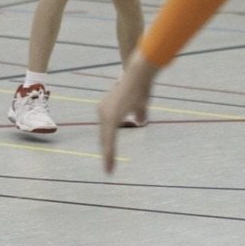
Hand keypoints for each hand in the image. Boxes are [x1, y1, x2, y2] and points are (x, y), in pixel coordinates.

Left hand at [96, 53, 156, 172]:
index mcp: (108, 108)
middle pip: (103, 137)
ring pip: (105, 140)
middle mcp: (103, 111)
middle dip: (106, 153)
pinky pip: (109, 140)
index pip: (105, 131)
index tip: (108, 158)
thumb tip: (140, 121)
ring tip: (108, 170)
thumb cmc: (141, 86)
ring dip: (108, 156)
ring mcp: (105, 115)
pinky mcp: (111, 118)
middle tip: (108, 168)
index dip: (107, 145)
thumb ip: (138, 113)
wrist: (139, 74)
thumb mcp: (140, 104)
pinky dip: (109, 153)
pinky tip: (109, 163)